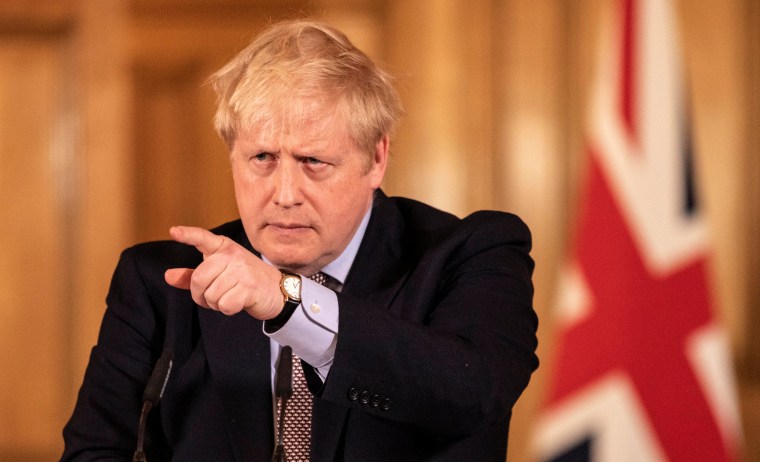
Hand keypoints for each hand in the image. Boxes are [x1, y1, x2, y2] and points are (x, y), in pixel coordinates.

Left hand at [164, 226, 283, 319]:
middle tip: (213, 296)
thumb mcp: (220, 272)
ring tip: (229, 297)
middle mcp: (232, 255)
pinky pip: (223, 305)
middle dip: (200, 295)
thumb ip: (193, 275)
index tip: (173, 231)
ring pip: (210, 296)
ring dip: (216, 304)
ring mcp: (241, 270)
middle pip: (199, 279)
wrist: (277, 289)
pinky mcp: (249, 287)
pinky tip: (238, 303)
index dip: (187, 235)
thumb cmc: (244, 280)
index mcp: (223, 247)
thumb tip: (168, 276)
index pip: (202, 238)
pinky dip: (227, 309)